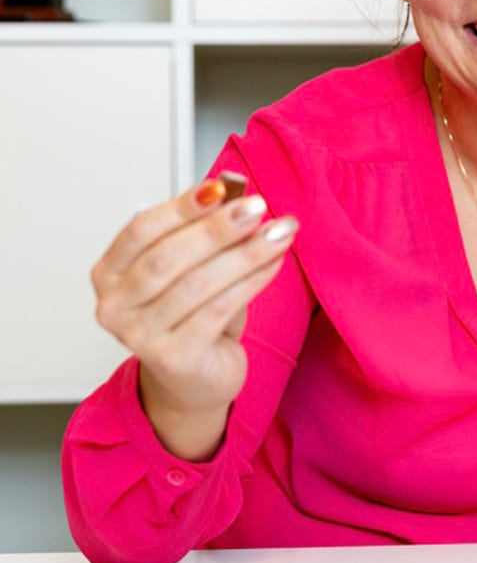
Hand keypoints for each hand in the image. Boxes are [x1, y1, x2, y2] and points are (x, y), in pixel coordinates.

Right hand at [91, 175, 298, 460]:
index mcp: (111, 271)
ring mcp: (139, 336)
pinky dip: (251, 281)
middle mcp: (115, 305)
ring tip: (279, 233)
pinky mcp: (174, 358)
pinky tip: (275, 263)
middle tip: (258, 207)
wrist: (195, 379)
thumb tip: (231, 183)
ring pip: (198, 284)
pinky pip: (219, 310)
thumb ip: (206, 228)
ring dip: (245, 253)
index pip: (142, 229)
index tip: (222, 186)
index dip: (183, 206)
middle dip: (218, 228)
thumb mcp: (195, 266)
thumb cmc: (191, 316)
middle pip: (168, 256)